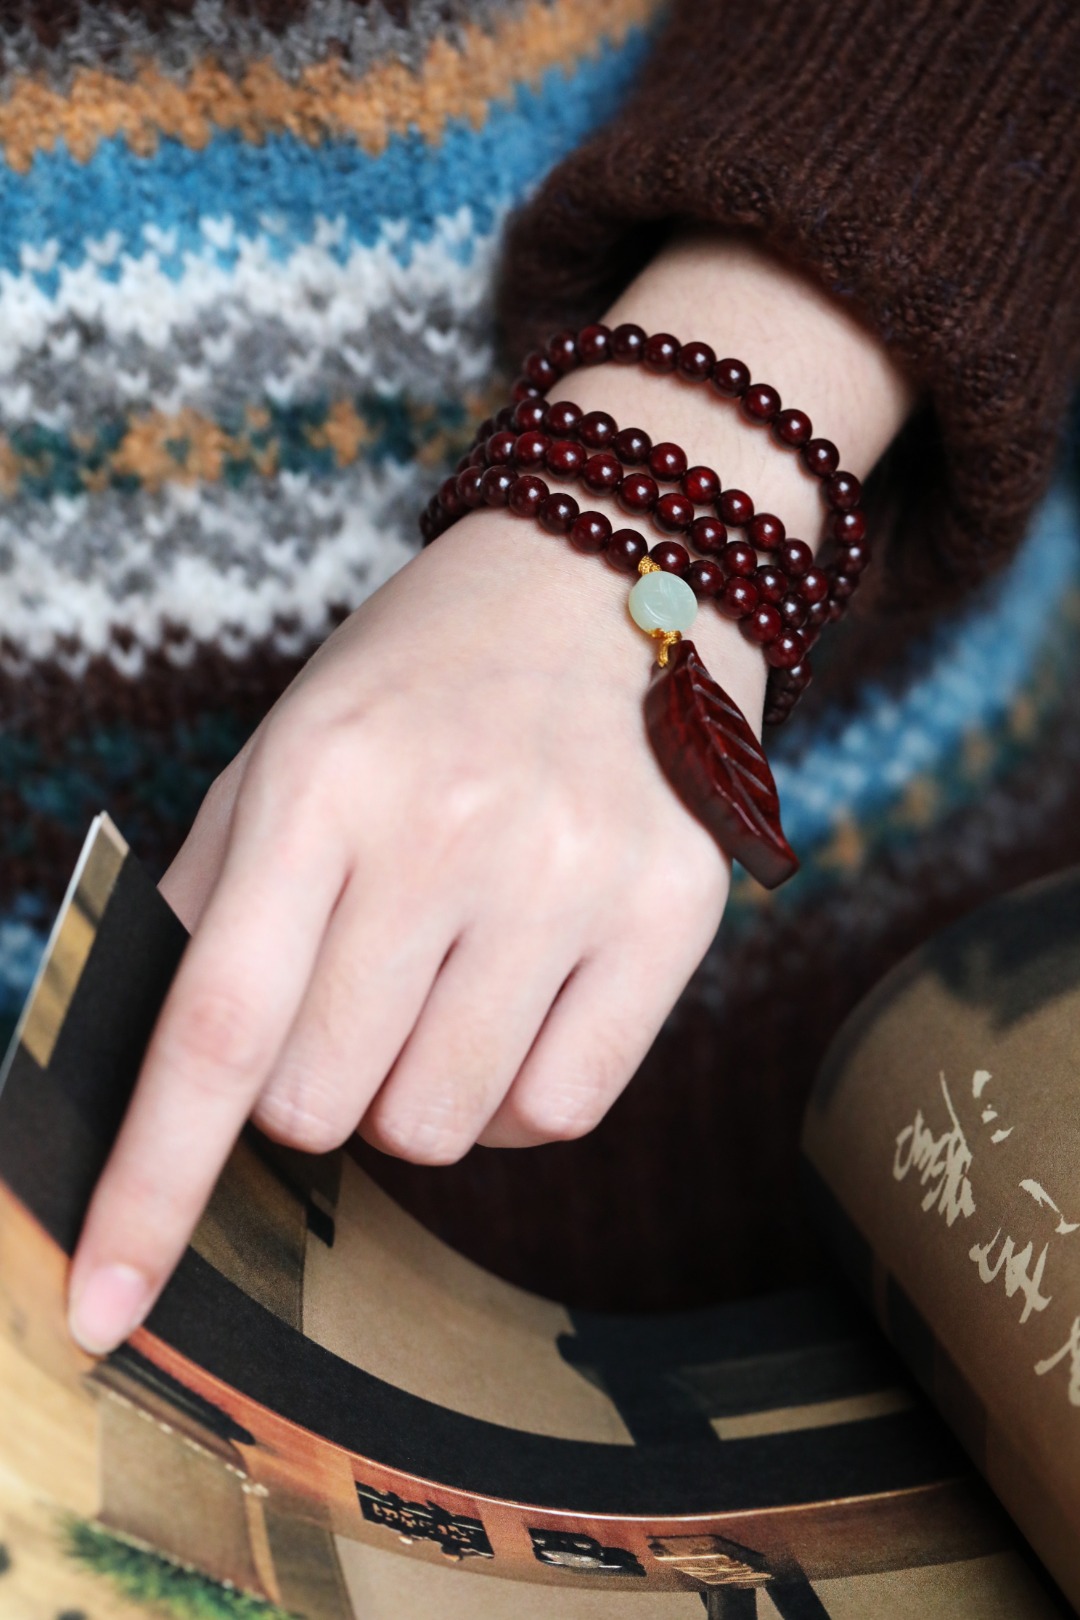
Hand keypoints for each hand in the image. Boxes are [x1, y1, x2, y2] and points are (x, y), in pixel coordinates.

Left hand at [66, 513, 733, 1352]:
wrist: (609, 581)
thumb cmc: (425, 681)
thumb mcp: (290, 747)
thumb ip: (214, 898)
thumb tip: (165, 1070)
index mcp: (319, 782)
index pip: (214, 1027)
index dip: (149, 1184)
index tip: (100, 1306)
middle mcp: (446, 832)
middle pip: (323, 1102)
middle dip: (310, 1082)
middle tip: (354, 985)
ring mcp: (568, 876)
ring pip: (438, 1129)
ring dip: (413, 1089)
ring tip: (447, 978)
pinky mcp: (669, 916)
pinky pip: (557, 1114)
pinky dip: (513, 1092)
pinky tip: (520, 997)